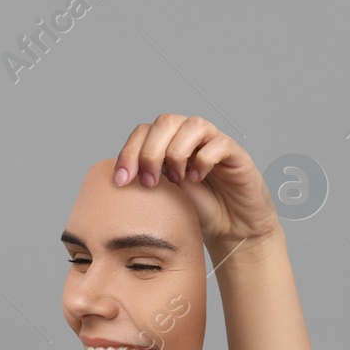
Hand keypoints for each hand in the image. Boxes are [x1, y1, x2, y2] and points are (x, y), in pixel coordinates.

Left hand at [111, 115, 281, 256]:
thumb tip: (114, 179)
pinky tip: (197, 179)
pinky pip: (218, 143)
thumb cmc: (195, 210)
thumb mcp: (159, 196)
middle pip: (165, 122)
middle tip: (149, 183)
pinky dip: (204, 160)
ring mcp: (213, 141)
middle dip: (150, 152)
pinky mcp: (235, 153)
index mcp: (167, 143)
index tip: (120, 182)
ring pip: (192, 125)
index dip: (128, 153)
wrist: (229, 227)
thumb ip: (141, 180)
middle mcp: (189, 136)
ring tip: (176, 180)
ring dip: (177, 153)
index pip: (143, 132)